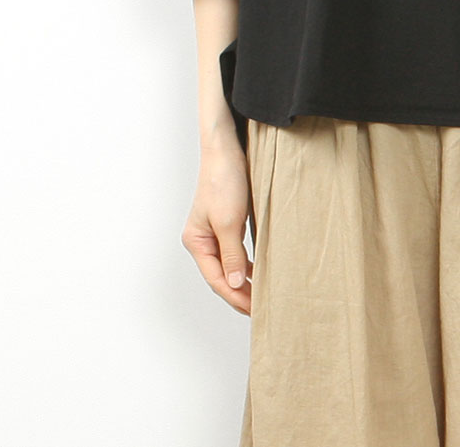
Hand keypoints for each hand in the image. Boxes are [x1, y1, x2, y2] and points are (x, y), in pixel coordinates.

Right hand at [181, 134, 253, 315]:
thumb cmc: (222, 179)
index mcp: (196, 241)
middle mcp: (203, 240)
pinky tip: (261, 272)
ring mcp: (215, 232)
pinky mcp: (229, 223)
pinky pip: (237, 252)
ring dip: (245, 281)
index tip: (255, 310)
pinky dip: (248, 265)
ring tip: (263, 296)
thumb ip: (232, 255)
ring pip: (231, 265)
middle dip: (240, 293)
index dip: (236, 297)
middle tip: (263, 309)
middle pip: (222, 275)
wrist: (227, 150)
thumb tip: (236, 284)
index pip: (216, 279)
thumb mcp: (229, 221)